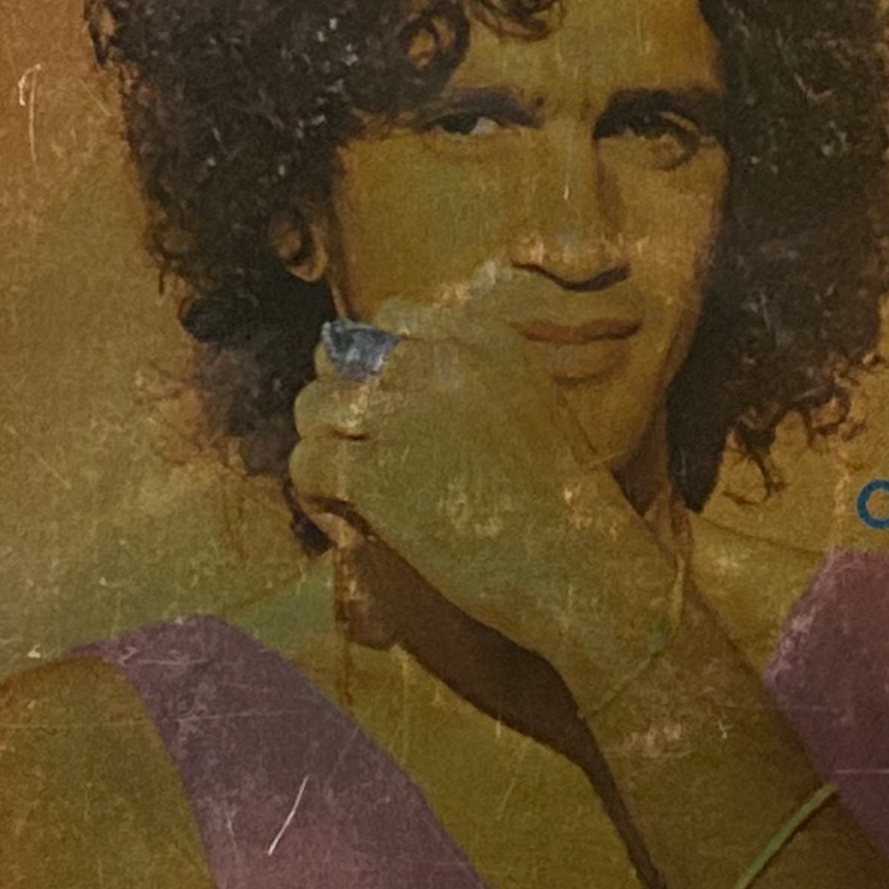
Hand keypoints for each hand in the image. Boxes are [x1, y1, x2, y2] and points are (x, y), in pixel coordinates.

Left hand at [287, 285, 678, 702]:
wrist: (581, 569)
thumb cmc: (566, 513)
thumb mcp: (535, 411)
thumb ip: (471, 387)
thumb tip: (398, 401)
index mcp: (485, 340)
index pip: (391, 318)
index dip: (376, 366)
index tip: (389, 412)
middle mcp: (440, 363)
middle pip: (341, 356)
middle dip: (340, 405)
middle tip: (357, 455)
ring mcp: (404, 414)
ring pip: (313, 405)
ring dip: (322, 447)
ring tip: (346, 493)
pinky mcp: (375, 472)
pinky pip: (307, 463)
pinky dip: (315, 494)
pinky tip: (347, 522)